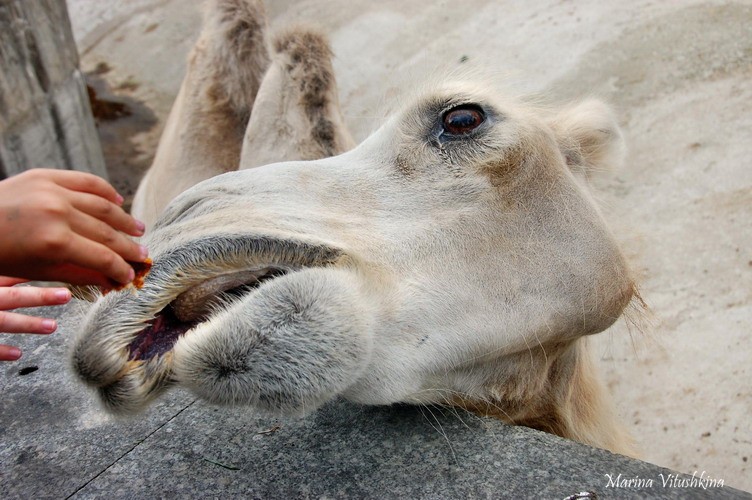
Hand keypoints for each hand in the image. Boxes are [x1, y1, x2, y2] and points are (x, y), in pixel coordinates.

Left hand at [0, 169, 147, 286]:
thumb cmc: (0, 255)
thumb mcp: (38, 271)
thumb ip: (80, 273)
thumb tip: (112, 281)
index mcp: (54, 243)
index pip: (102, 256)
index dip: (120, 268)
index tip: (131, 276)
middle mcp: (58, 214)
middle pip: (107, 232)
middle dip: (128, 247)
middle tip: (143, 255)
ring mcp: (53, 191)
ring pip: (103, 205)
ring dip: (124, 219)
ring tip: (138, 229)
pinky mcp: (46, 175)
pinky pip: (86, 181)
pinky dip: (105, 190)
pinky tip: (118, 200)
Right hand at [0, 277, 71, 360]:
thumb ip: (3, 282)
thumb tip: (22, 275)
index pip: (10, 278)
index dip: (33, 275)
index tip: (59, 272)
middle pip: (13, 297)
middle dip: (40, 296)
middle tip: (66, 295)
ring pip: (4, 321)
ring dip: (29, 324)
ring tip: (52, 326)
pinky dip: (1, 350)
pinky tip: (18, 354)